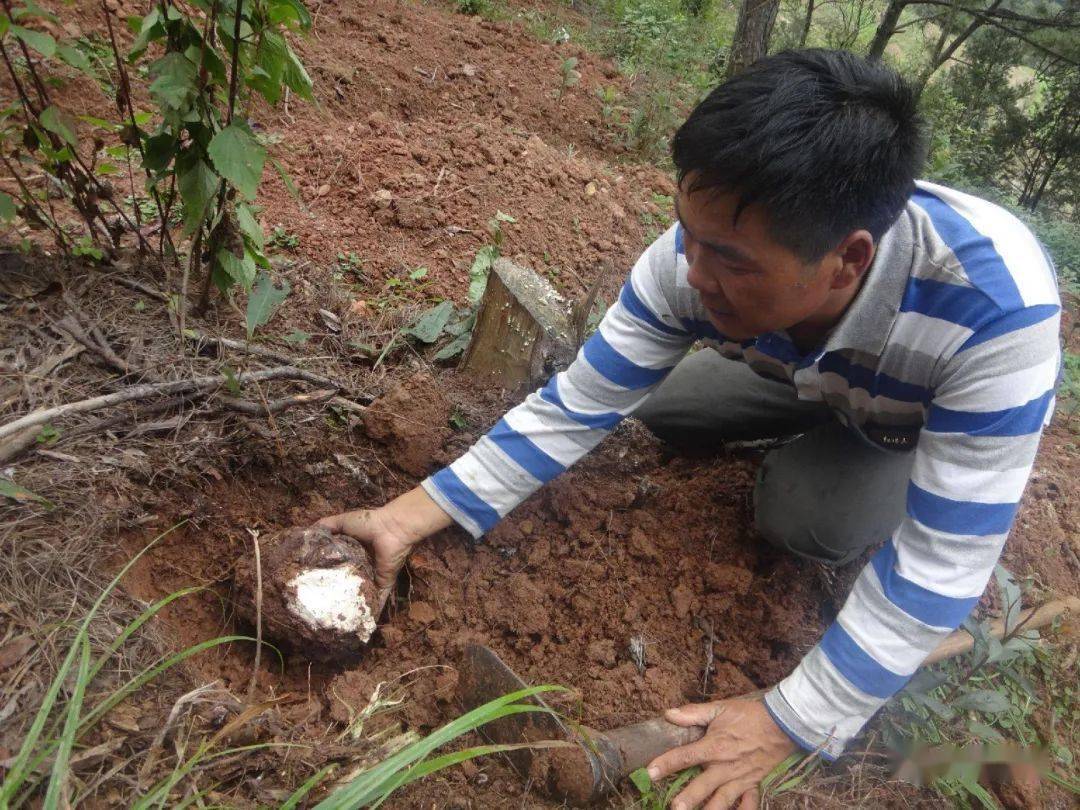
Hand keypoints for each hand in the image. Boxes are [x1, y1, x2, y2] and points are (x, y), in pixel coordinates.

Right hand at [316, 486, 453, 612]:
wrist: (392, 528)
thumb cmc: (368, 523)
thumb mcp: (342, 522)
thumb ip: (325, 526)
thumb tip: (306, 533)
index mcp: (353, 551)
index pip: (336, 565)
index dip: (325, 573)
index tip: (310, 585)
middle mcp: (362, 565)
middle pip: (348, 583)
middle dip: (337, 594)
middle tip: (321, 608)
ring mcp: (373, 576)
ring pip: (361, 594)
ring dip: (353, 606)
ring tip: (337, 621)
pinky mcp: (383, 583)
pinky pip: (378, 601)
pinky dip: (374, 613)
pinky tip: (363, 626)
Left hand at [646, 698, 797, 809]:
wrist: (782, 724)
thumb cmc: (749, 715)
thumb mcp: (720, 708)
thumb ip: (694, 713)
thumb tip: (669, 713)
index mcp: (714, 746)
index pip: (685, 756)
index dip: (666, 764)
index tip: (650, 773)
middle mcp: (725, 766)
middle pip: (702, 786)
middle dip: (687, 799)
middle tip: (673, 809)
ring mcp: (740, 779)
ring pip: (722, 801)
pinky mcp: (753, 785)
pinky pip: (748, 805)